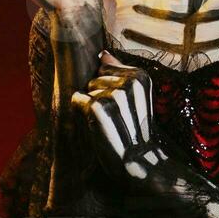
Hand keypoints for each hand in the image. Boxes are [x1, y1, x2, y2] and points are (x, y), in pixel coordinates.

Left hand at [71, 52, 169, 179]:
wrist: (140, 162)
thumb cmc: (134, 131)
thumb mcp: (134, 97)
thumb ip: (120, 73)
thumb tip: (103, 54)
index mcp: (141, 75)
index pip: (106, 67)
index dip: (107, 88)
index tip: (121, 108)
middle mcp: (129, 81)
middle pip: (94, 78)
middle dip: (98, 95)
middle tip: (115, 118)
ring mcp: (113, 94)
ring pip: (86, 89)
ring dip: (91, 106)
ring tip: (108, 123)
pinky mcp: (97, 107)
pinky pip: (77, 99)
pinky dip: (81, 113)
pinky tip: (97, 126)